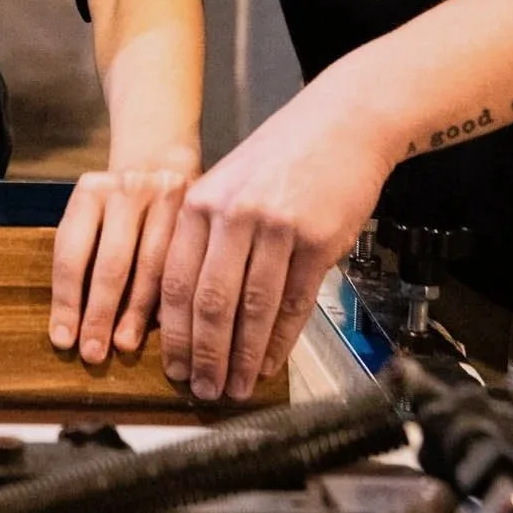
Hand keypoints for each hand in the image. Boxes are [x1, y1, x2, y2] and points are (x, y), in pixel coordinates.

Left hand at [48, 152, 197, 363]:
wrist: (160, 160)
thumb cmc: (116, 203)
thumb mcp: (91, 212)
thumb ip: (82, 256)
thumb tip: (71, 327)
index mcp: (90, 192)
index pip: (72, 253)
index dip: (67, 301)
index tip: (63, 339)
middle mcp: (126, 190)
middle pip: (111, 262)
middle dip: (100, 313)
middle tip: (93, 353)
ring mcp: (166, 198)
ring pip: (152, 267)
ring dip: (137, 313)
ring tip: (124, 345)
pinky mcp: (196, 210)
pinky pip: (183, 263)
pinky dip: (172, 298)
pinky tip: (166, 326)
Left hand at [157, 83, 399, 400]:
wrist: (340, 123)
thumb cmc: (278, 157)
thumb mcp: (226, 184)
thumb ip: (203, 236)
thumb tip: (184, 306)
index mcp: (199, 202)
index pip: (175, 280)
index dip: (173, 333)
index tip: (172, 366)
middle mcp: (233, 215)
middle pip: (210, 302)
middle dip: (204, 355)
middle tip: (201, 390)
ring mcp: (277, 228)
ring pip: (252, 309)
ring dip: (242, 357)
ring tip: (234, 388)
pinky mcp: (319, 240)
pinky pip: (294, 303)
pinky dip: (279, 341)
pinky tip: (269, 363)